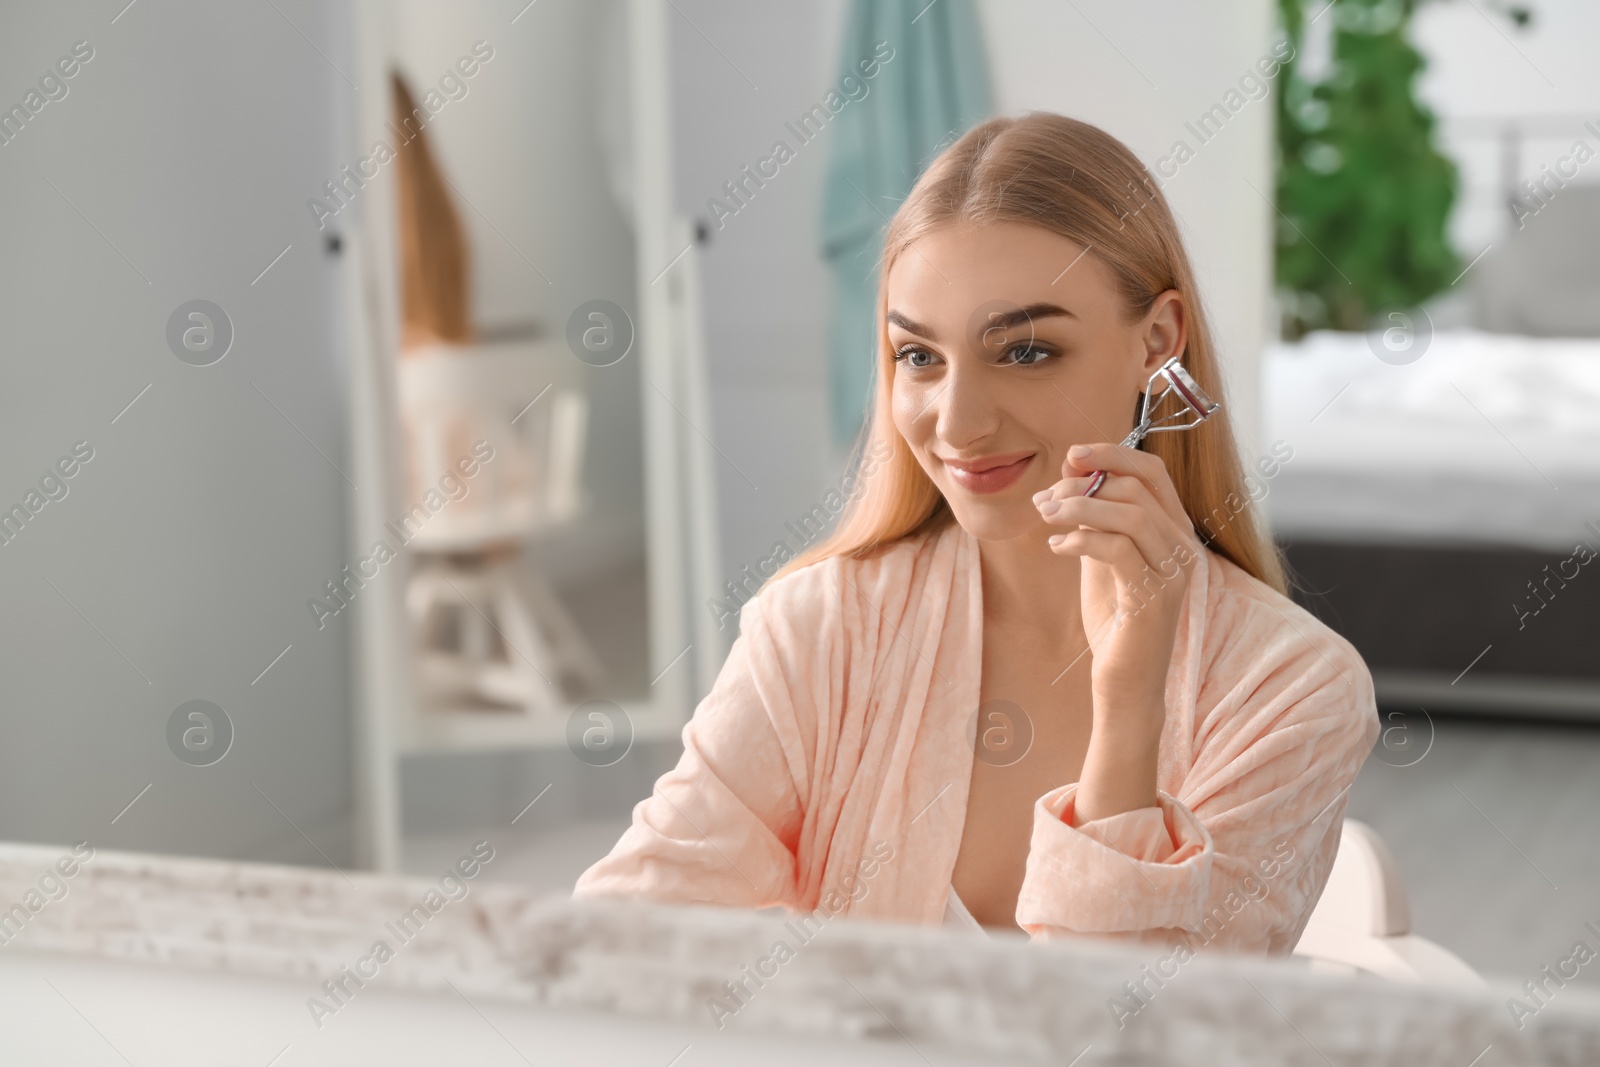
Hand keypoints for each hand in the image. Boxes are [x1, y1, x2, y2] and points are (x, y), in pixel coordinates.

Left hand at [1032, 441, 1201, 714]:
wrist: (1125, 681)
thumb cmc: (1114, 619)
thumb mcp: (1102, 555)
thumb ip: (1094, 516)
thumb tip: (1070, 470)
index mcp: (1173, 531)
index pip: (1153, 472)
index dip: (1112, 454)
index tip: (1070, 455)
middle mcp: (1182, 546)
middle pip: (1138, 487)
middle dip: (1083, 485)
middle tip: (1045, 500)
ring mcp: (1173, 572)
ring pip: (1130, 513)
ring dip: (1078, 507)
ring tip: (1044, 516)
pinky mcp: (1155, 597)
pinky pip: (1118, 548)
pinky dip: (1081, 539)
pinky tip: (1057, 547)